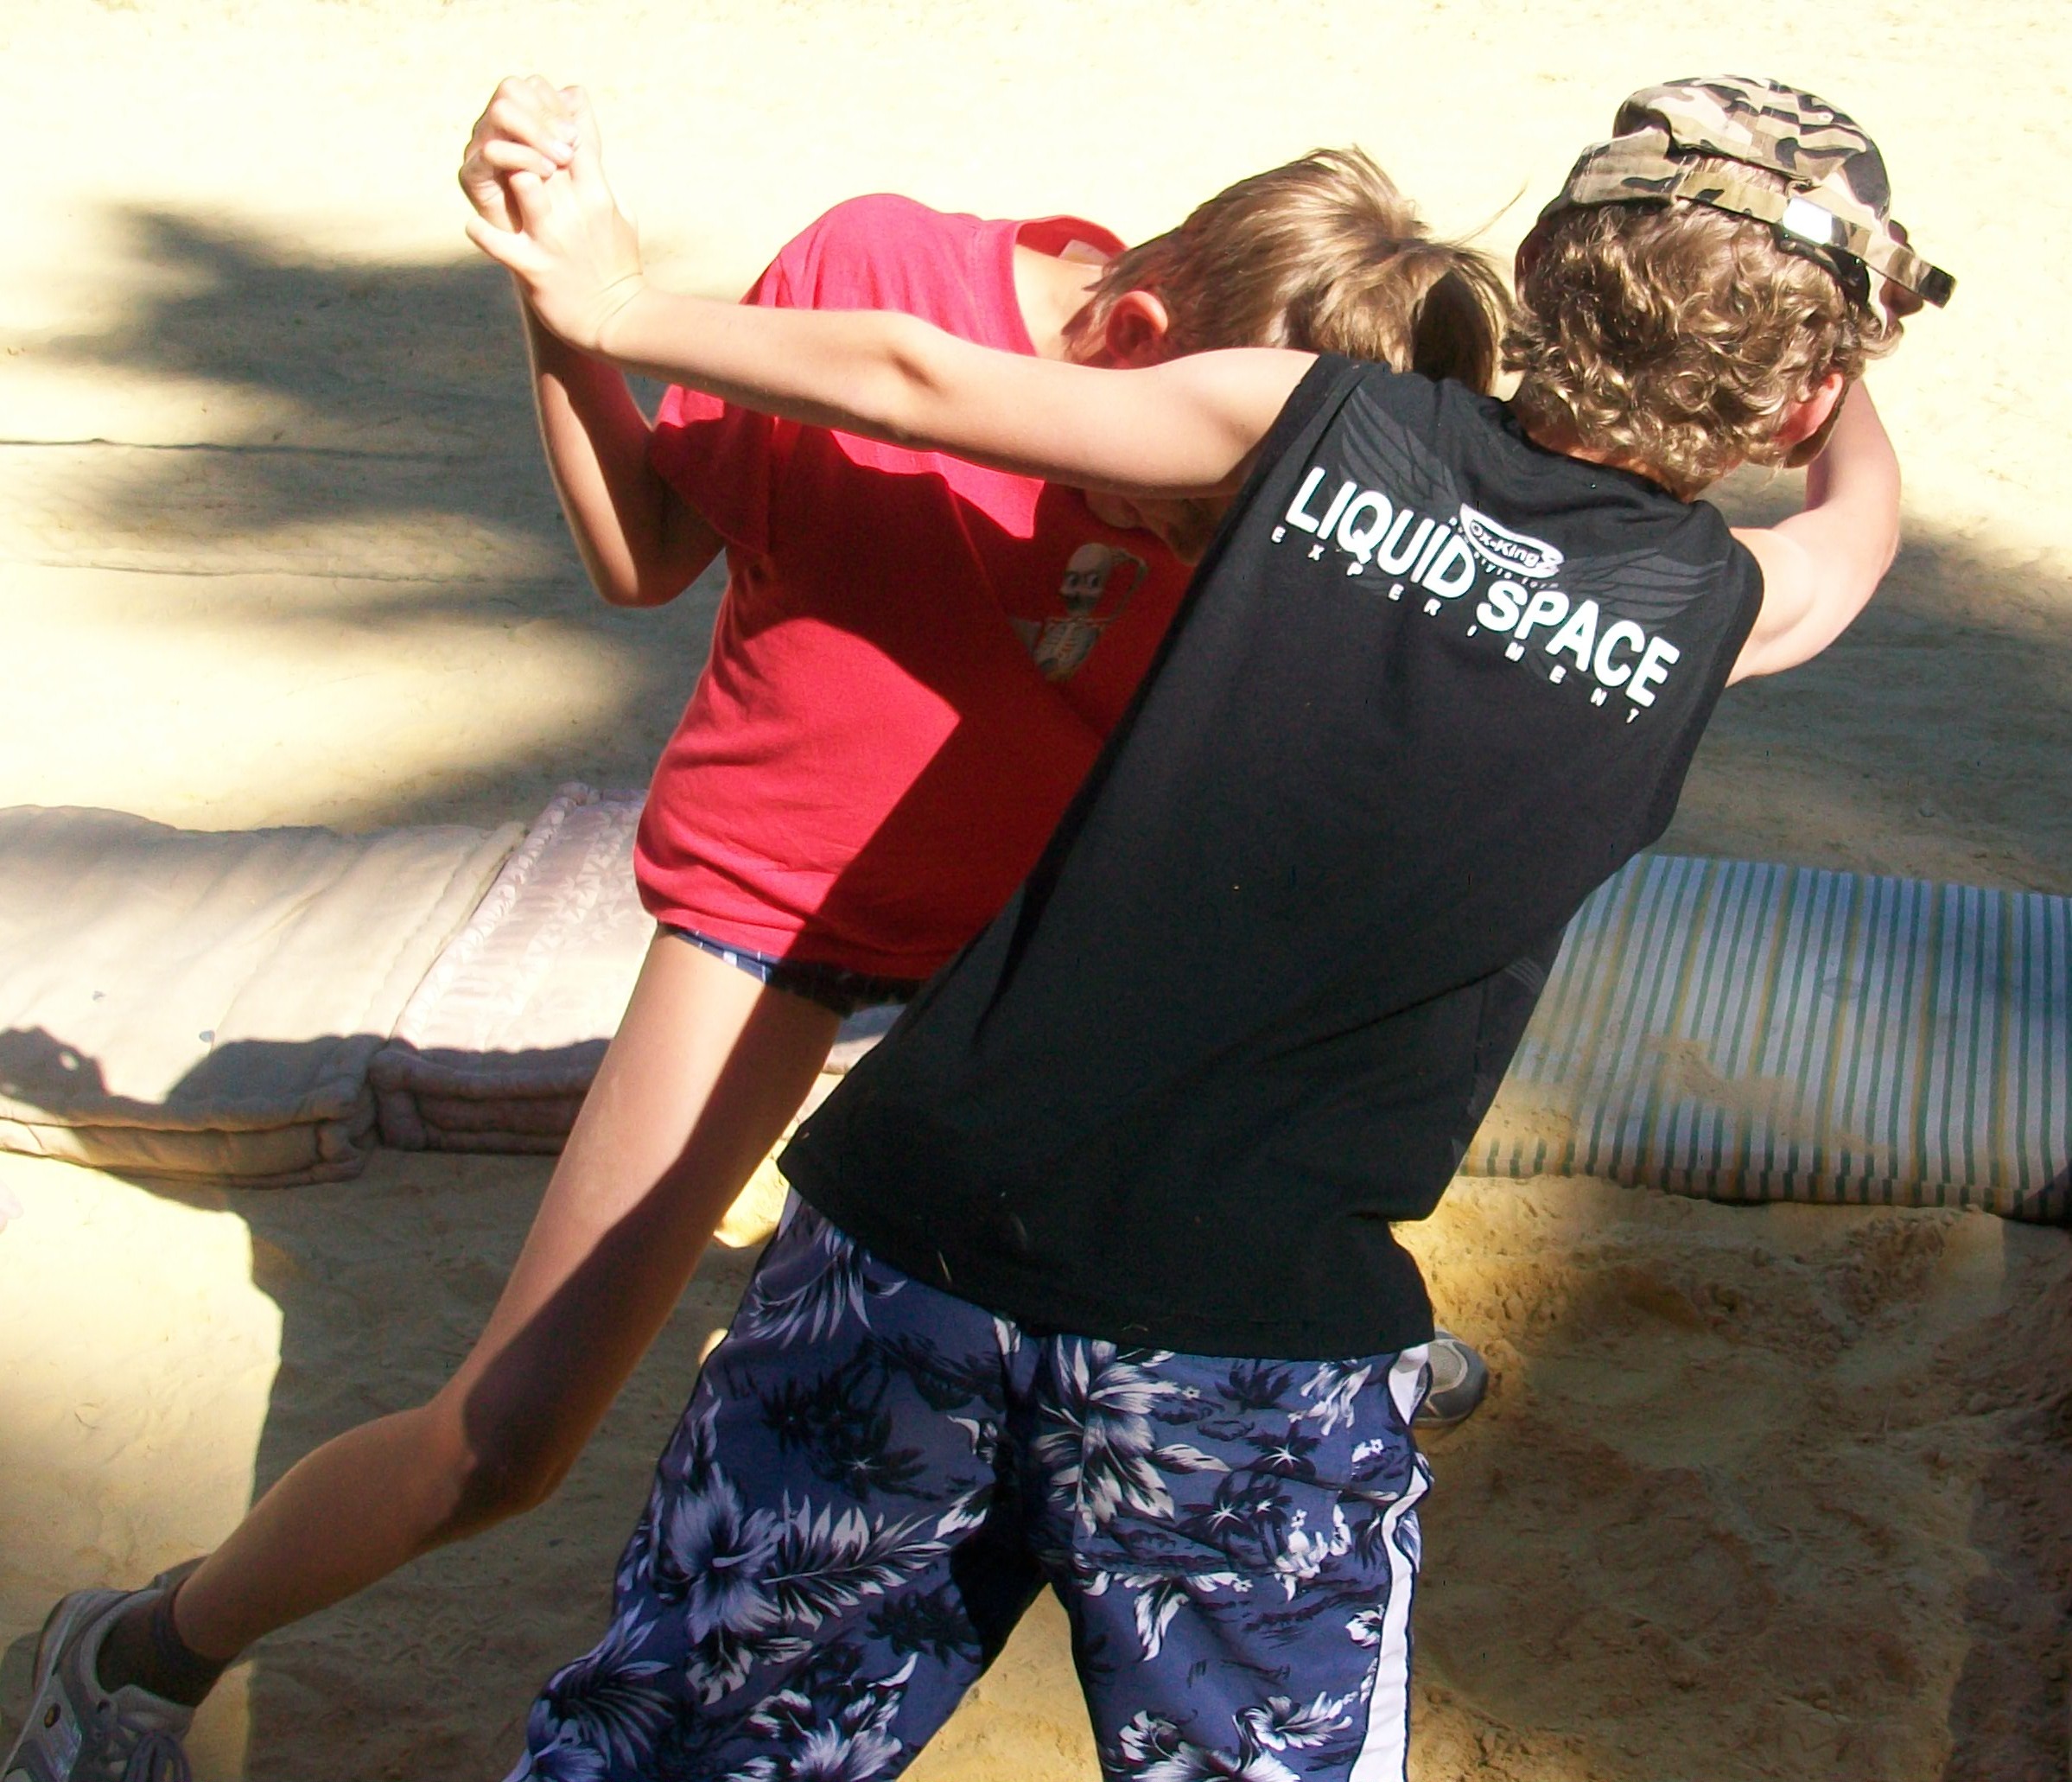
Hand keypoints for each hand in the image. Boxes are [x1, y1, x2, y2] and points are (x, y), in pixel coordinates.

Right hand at [459, 75, 579, 232]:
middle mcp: (497, 129)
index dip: (555, 106)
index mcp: (521, 122)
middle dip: (543, 118)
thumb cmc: (570, 216)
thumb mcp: (580, 171)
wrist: (553, 261)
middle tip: (569, 148)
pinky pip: (489, 153)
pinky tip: (541, 175)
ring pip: (501, 114)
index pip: (531, 88)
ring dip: (533, 134)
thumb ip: (581, 132)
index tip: (577, 137)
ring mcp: (480, 149)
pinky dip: (519, 157)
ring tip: (558, 163)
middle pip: (511, 92)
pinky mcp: (471, 177)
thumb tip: (576, 92)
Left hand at [466, 93, 646, 352]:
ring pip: (523, 183)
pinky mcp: (534, 269)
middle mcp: (576, 210)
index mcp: (598, 192)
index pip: (573, 133)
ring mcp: (553, 239)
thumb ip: (601, 174)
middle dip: (522, 137)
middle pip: (544, 148)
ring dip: (506, 174)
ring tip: (494, 179)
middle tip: (503, 138)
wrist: (618, 322)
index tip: (532, 119)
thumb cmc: (618, 265)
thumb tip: (586, 137)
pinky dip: (481, 231)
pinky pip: (496, 242)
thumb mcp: (620, 213)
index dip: (550, 117)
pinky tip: (477, 225)